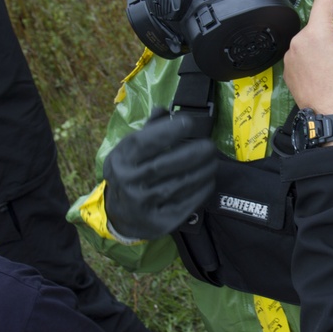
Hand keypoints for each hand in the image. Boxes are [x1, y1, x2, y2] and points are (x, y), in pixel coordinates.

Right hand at [103, 109, 217, 240]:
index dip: (169, 131)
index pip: (144, 143)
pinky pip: (188, 202)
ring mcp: (145, 205)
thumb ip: (148, 130)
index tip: (189, 123)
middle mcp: (129, 183)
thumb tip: (164, 110)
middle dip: (193, 152)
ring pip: (181, 184)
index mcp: (120, 161)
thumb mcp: (129, 151)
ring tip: (212, 161)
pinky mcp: (161, 221)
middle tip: (209, 145)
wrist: (120, 215)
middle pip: (166, 164)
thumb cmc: (130, 173)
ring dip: (203, 170)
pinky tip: (208, 179)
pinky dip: (203, 188)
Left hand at [283, 0, 332, 115]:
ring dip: (323, 41)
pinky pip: (302, 54)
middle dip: (332, 24)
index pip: (323, 0)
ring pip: (309, 39)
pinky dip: (314, 55)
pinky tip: (326, 71)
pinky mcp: (288, 71)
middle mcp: (298, 41)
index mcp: (317, 32)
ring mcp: (290, 57)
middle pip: (316, 22)